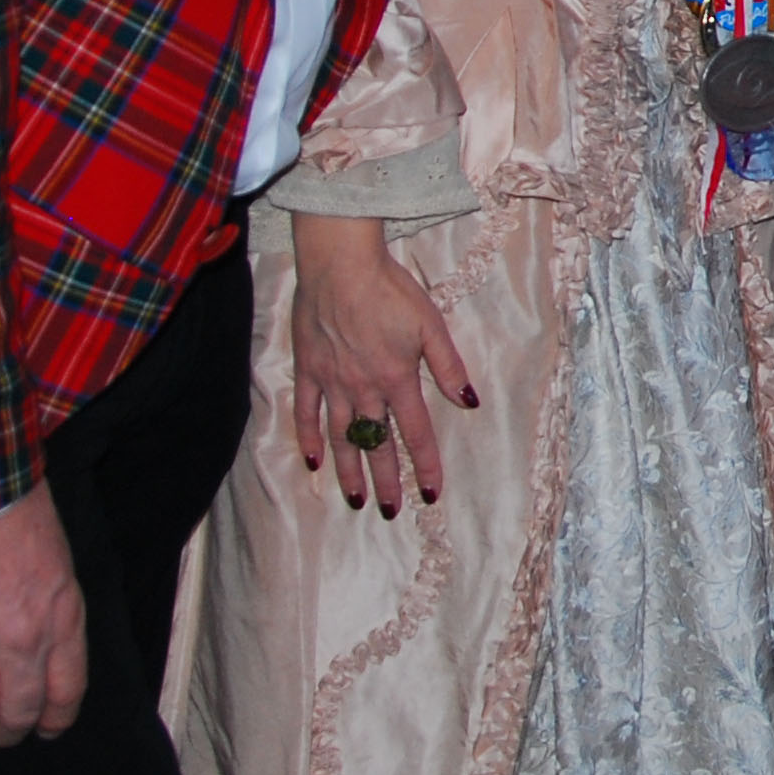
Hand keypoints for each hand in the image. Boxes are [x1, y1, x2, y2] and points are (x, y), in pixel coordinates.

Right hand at [0, 480, 86, 747]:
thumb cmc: (15, 511)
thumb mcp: (56, 563)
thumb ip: (50, 608)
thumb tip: (37, 637)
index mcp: (63, 620)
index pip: (67, 691)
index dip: (54, 719)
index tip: (44, 728)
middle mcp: (25, 644)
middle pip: (18, 712)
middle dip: (5, 732)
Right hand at [290, 211, 477, 515]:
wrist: (340, 264)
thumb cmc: (390, 289)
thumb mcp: (431, 324)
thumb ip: (449, 367)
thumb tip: (468, 401)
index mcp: (398, 378)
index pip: (416, 433)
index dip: (424, 465)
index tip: (430, 493)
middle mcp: (364, 388)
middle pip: (376, 444)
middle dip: (386, 481)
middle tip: (390, 511)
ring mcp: (332, 382)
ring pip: (341, 437)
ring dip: (349, 471)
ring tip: (355, 499)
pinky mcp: (307, 370)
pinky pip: (305, 413)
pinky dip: (308, 439)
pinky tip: (314, 462)